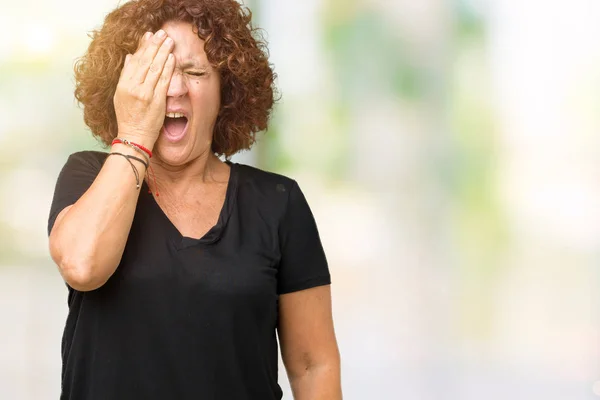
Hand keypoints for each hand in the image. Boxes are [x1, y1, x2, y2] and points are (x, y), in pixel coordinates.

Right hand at [113, 30, 174, 147]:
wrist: (134, 136)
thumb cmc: (128, 117)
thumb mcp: (120, 95)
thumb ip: (125, 76)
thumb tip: (130, 57)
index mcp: (123, 85)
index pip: (134, 61)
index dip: (142, 47)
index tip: (149, 36)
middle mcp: (133, 88)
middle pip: (145, 61)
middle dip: (154, 45)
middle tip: (162, 33)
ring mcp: (145, 94)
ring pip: (155, 68)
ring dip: (163, 52)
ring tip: (169, 41)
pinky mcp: (157, 100)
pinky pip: (163, 80)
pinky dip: (168, 68)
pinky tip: (172, 58)